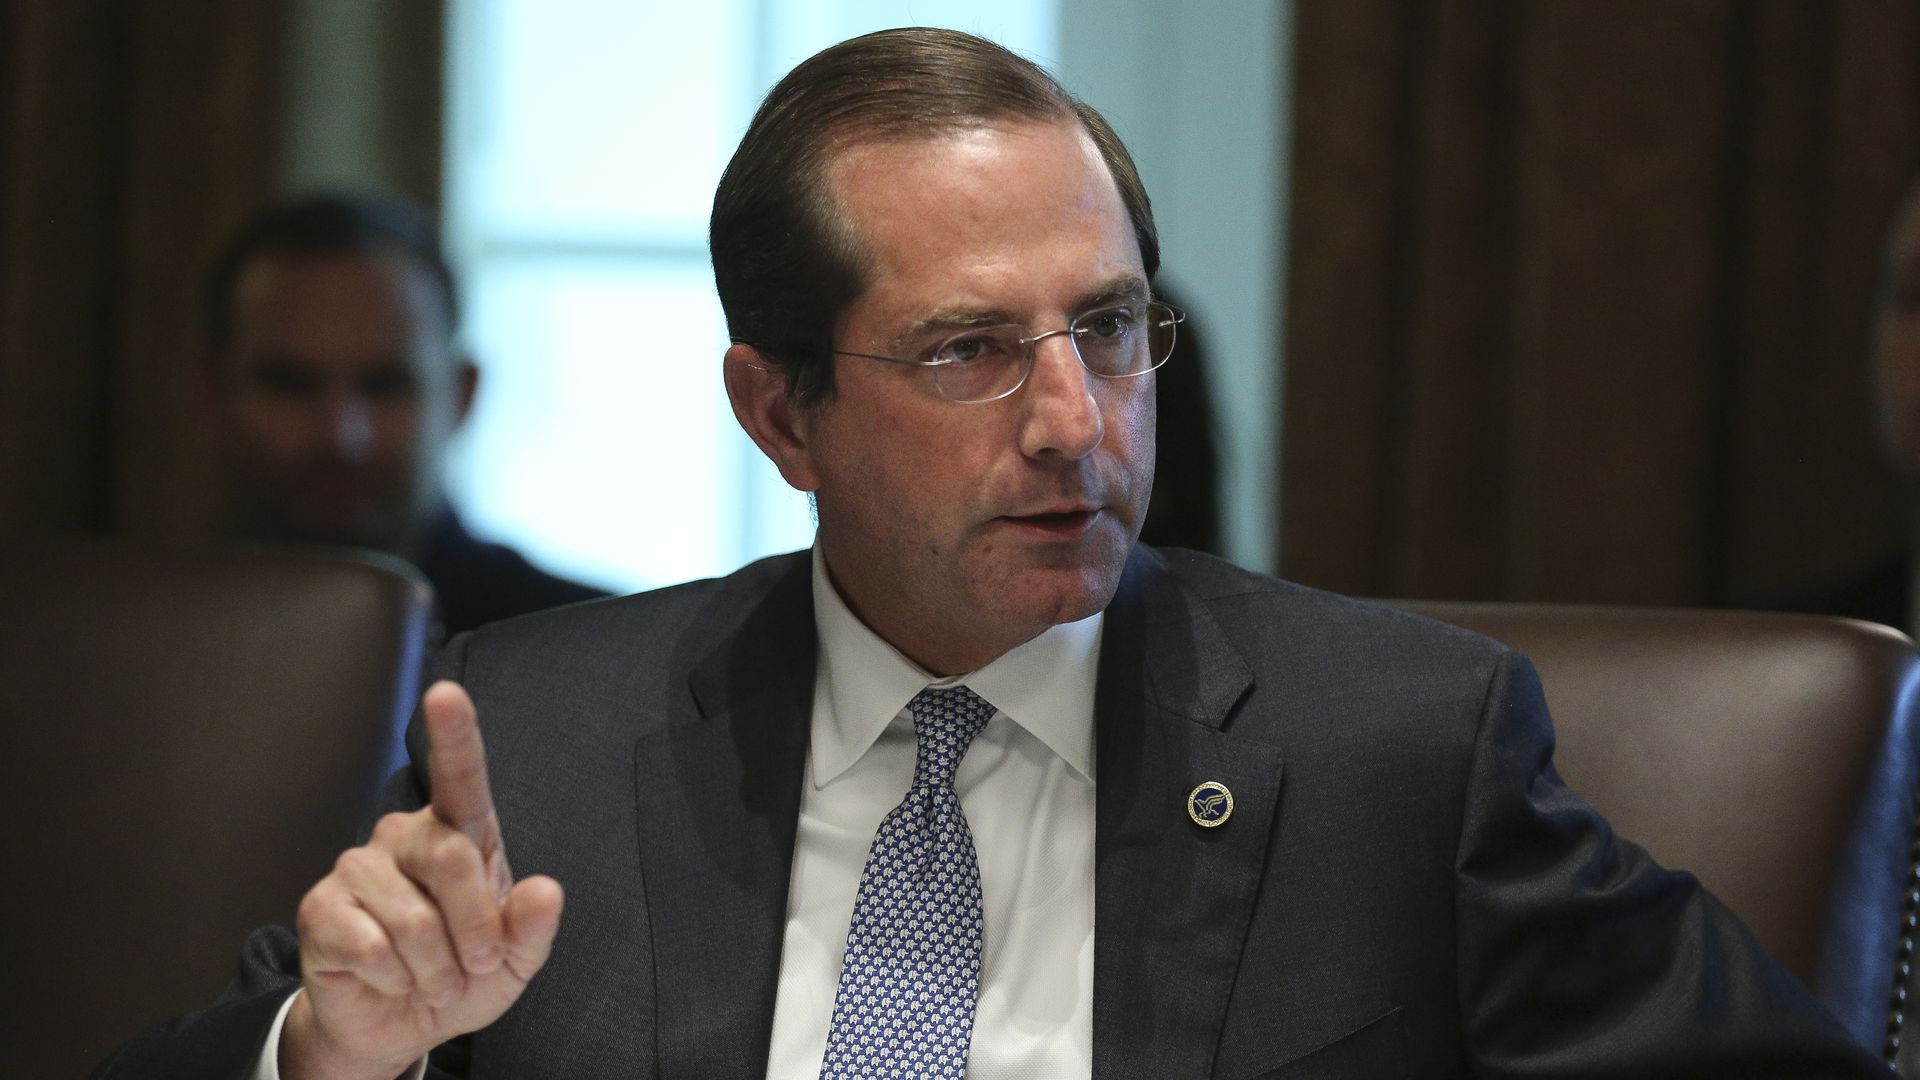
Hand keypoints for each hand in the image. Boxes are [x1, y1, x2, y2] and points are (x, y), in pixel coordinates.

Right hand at [281, 681, 564, 1079]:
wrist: (401, 1023)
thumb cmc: (463, 974)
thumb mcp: (515, 959)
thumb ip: (533, 926)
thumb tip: (545, 890)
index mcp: (460, 833)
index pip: (461, 775)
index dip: (454, 733)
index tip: (445, 693)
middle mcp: (405, 835)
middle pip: (452, 859)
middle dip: (476, 930)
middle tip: (475, 964)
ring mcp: (358, 867)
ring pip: (414, 917)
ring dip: (436, 967)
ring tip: (432, 978)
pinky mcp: (321, 907)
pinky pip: (371, 946)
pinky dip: (394, 978)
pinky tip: (388, 978)